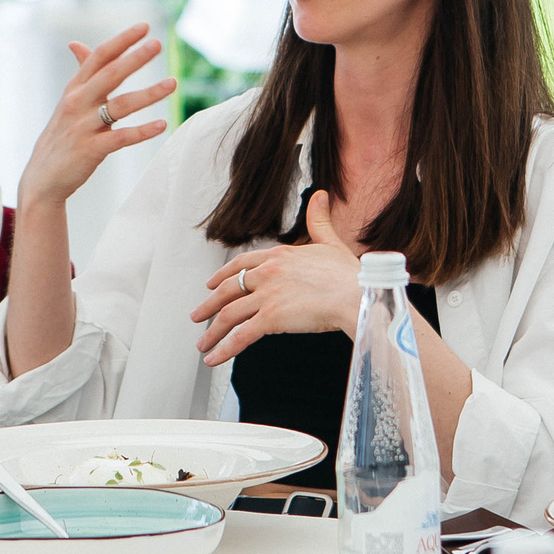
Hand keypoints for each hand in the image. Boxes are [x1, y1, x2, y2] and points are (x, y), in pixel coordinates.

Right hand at [13, 24, 175, 219]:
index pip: (99, 57)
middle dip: (135, 58)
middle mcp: (78, 103)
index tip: (144, 26)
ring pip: (121, 105)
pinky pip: (121, 137)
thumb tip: (76, 43)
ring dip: (149, 93)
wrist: (42, 178)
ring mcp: (83, 126)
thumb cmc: (61, 136)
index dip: (122, 40)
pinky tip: (162, 125)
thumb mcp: (68, 101)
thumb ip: (80, 74)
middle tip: (158, 43)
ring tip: (172, 84)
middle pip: (110, 74)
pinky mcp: (91, 150)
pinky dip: (142, 131)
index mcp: (74, 89)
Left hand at [191, 189, 362, 365]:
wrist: (356, 295)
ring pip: (229, 314)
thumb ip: (319, 220)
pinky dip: (224, 349)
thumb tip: (320, 195)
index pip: (242, 263)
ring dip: (212, 331)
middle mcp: (267, 273)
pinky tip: (213, 358)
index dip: (224, 274)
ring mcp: (267, 295)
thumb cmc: (348, 274)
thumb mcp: (330, 242)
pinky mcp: (270, 318)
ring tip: (202, 344)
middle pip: (228, 289)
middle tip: (197, 315)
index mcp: (278, 255)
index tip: (212, 283)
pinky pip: (240, 336)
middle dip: (209, 304)